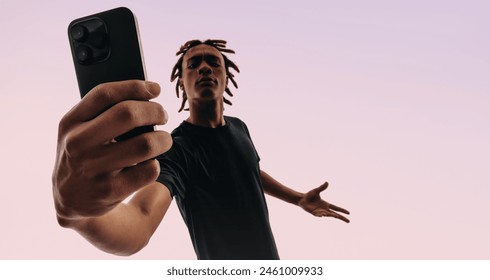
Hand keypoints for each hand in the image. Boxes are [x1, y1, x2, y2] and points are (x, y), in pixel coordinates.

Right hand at [52, 80, 171, 222]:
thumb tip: (148, 93)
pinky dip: (155, 164)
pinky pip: (149, 170)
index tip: (155, 89)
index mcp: (70, 122)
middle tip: (163, 115)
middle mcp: (78, 144)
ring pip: (145, 144)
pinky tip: (148, 164)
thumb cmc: (84, 154)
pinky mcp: (110, 190)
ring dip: (163, 139)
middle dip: (155, 111)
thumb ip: (103, 111)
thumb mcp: (80, 130)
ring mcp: (93, 168)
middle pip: (128, 114)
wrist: (69, 200)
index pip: (105, 94)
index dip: (135, 86)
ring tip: (163, 140)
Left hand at [298, 182, 349, 222]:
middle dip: (341, 218)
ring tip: (335, 216)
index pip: (336, 208)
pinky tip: (322, 215)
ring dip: (331, 215)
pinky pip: (319, 215)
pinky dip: (321, 215)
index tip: (349, 213)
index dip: (342, 210)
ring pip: (328, 214)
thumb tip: (327, 182)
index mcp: (326, 204)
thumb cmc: (309, 195)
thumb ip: (322, 187)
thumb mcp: (316, 191)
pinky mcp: (314, 213)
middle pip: (335, 214)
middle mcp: (324, 209)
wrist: (302, 199)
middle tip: (348, 221)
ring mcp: (320, 212)